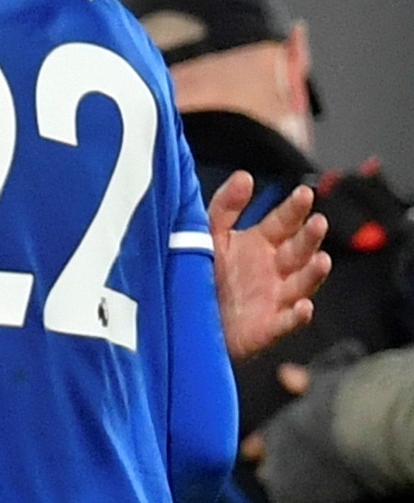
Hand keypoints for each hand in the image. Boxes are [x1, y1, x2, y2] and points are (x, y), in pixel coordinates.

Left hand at [213, 168, 328, 359]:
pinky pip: (287, 322)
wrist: (181, 323)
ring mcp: (274, 297)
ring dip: (313, 272)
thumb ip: (224, 208)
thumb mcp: (207, 237)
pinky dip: (297, 316)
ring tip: (321, 260)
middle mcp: (273, 268)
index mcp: (260, 242)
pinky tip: (303, 307)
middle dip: (310, 236)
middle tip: (318, 222)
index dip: (294, 208)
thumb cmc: (199, 275)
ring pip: (302, 283)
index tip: (304, 194)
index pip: (284, 221)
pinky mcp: (268, 327)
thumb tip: (244, 176)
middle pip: (299, 249)